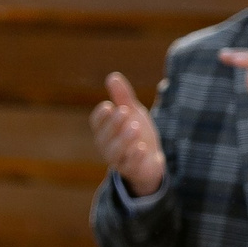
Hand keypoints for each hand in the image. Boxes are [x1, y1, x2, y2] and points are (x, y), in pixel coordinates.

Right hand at [89, 73, 166, 196]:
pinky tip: (141, 148)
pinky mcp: (131, 170)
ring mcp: (118, 159)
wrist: (150, 160)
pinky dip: (135, 157)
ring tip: (134, 128)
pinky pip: (130, 165)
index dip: (101, 115)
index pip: (97, 122)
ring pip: (115, 151)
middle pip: (105, 136)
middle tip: (125, 112)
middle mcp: (106, 145)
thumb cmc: (137, 133)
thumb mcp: (132, 113)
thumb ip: (123, 97)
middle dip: (114, 124)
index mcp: (104, 130)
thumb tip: (112, 77)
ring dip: (124, 139)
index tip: (109, 106)